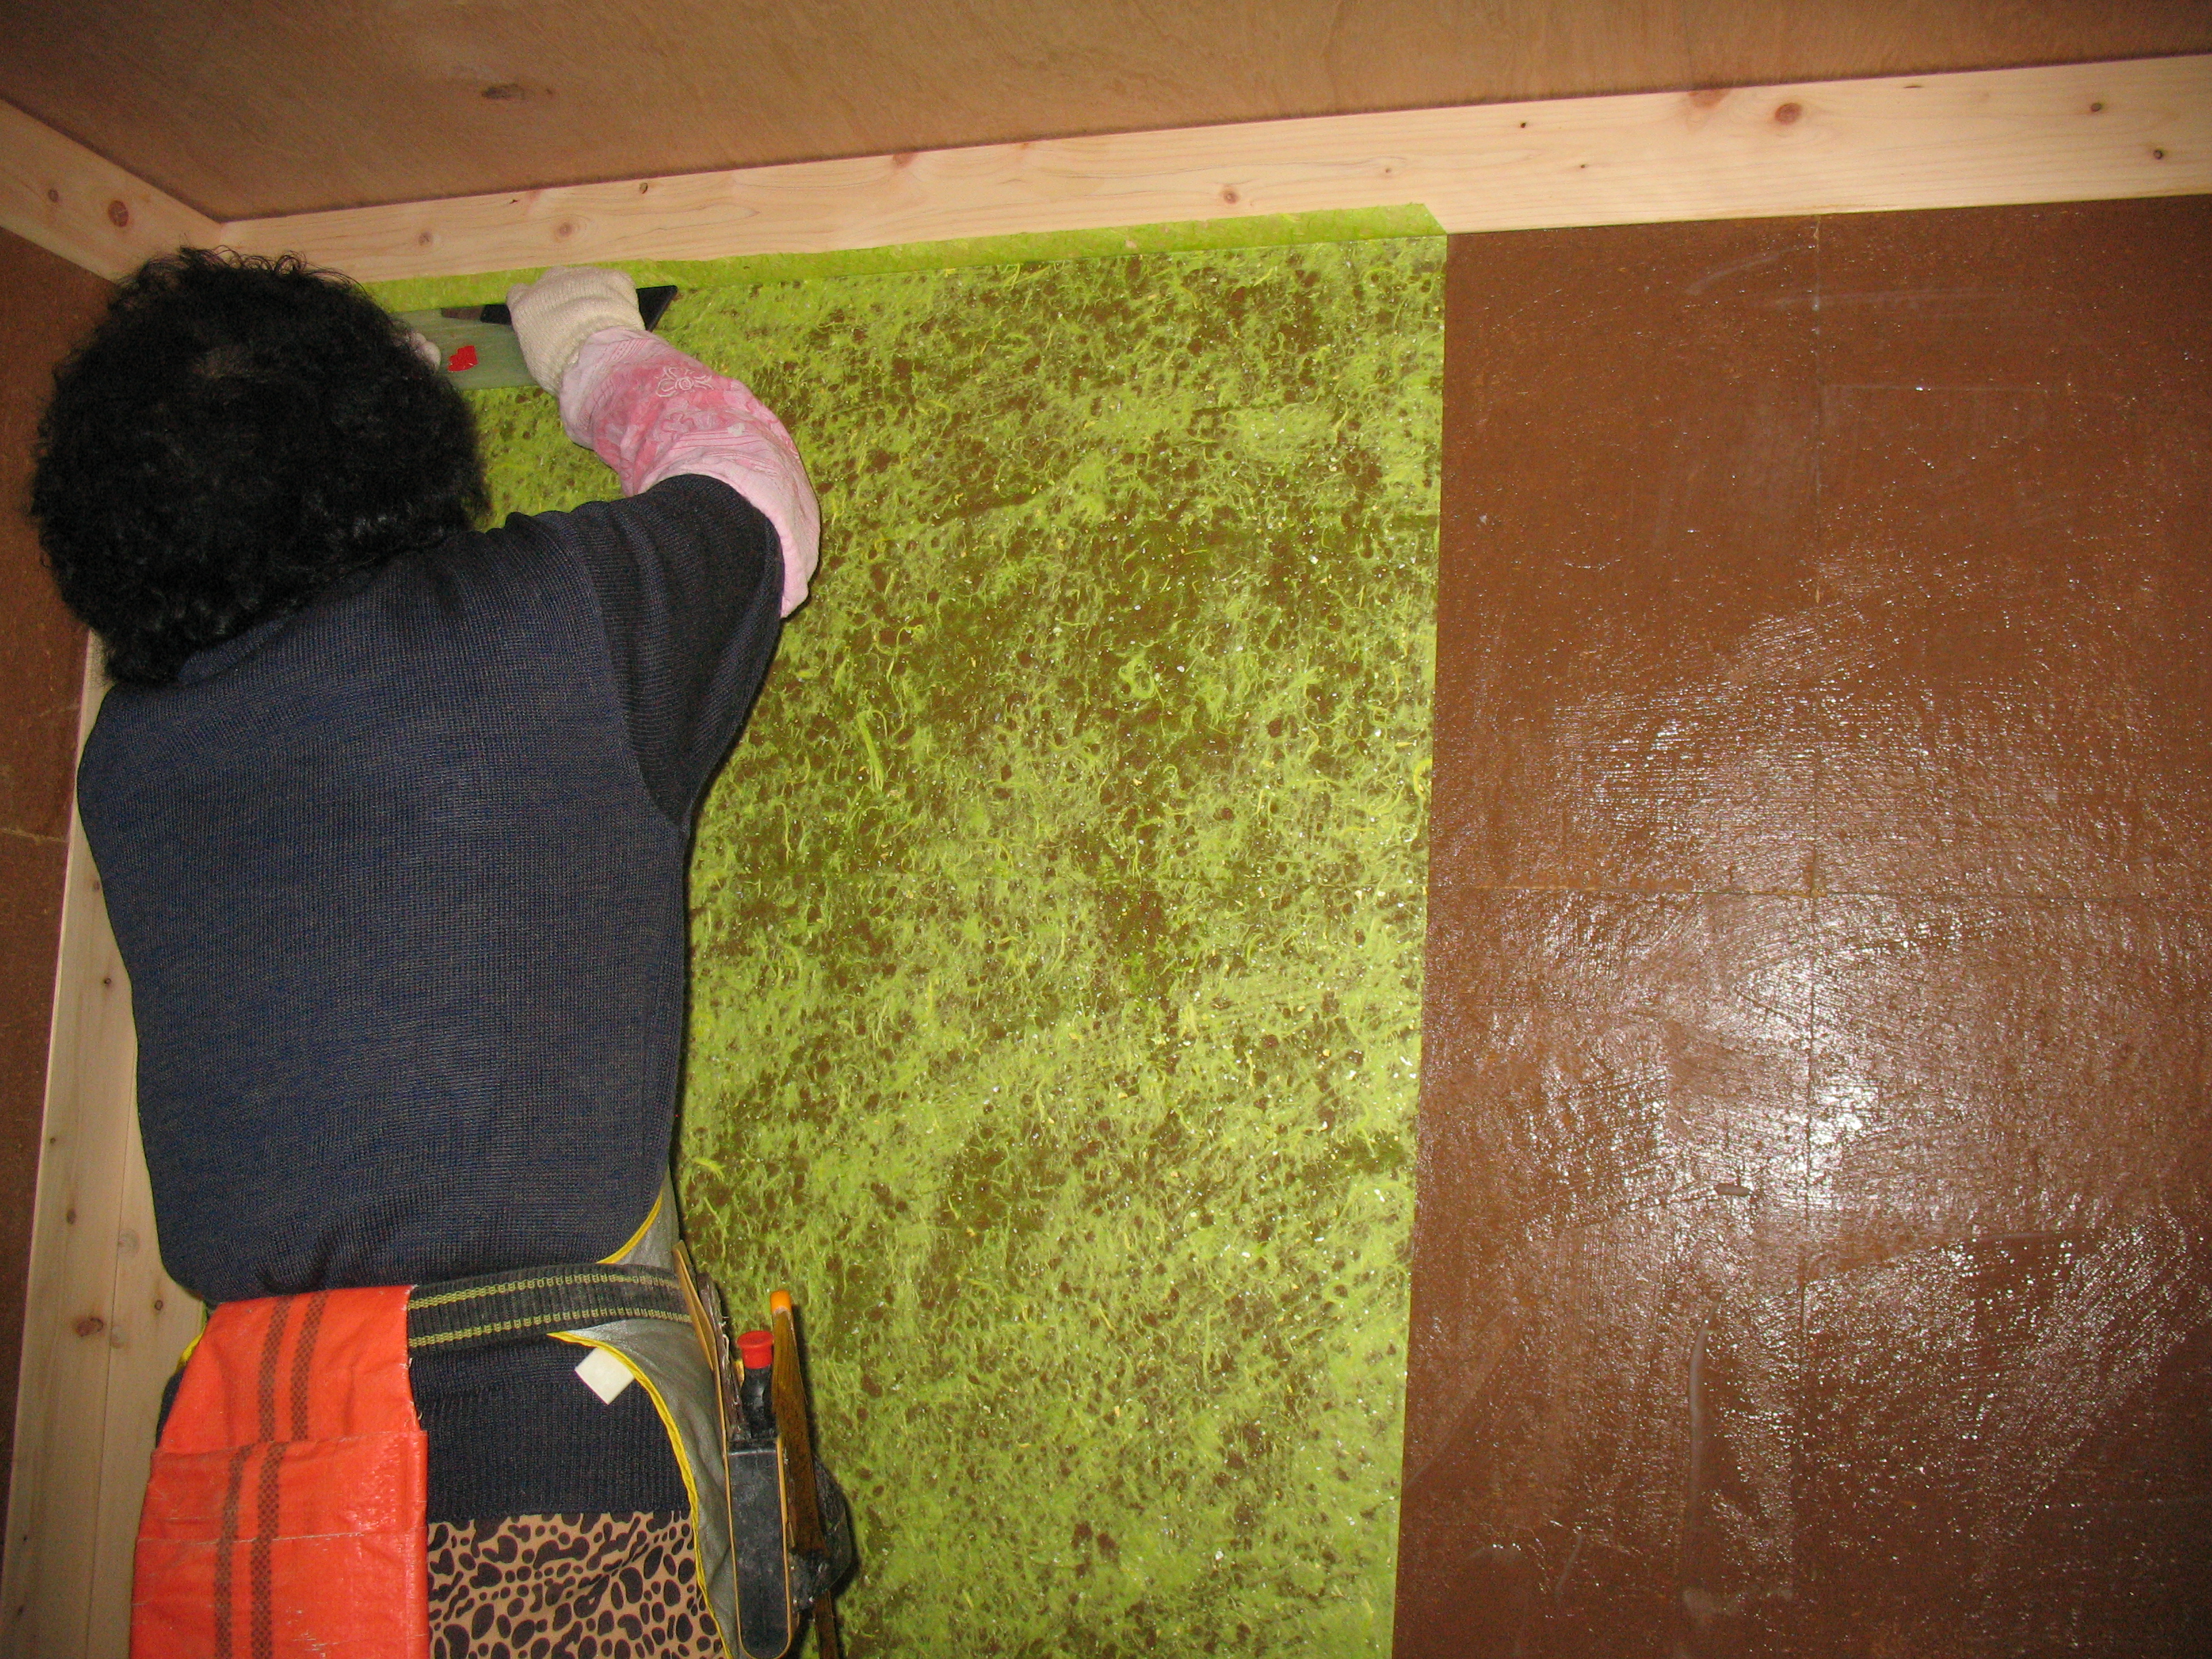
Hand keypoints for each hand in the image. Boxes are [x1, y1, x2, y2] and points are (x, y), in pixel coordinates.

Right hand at [505, 267, 645, 393]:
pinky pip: (614, 283)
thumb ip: (541, 340)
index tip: (546, 318)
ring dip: (593, 296)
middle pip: (554, 283)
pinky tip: (622, 315)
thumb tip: (553, 342)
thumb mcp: (539, 360)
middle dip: (565, 298)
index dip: (535, 305)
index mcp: (526, 305)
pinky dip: (619, 296)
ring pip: (585, 280)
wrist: (595, 357)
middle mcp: (549, 282)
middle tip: (580, 324)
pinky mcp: (610, 278)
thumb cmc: (560, 367)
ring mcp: (580, 276)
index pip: (520, 294)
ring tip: (605, 322)